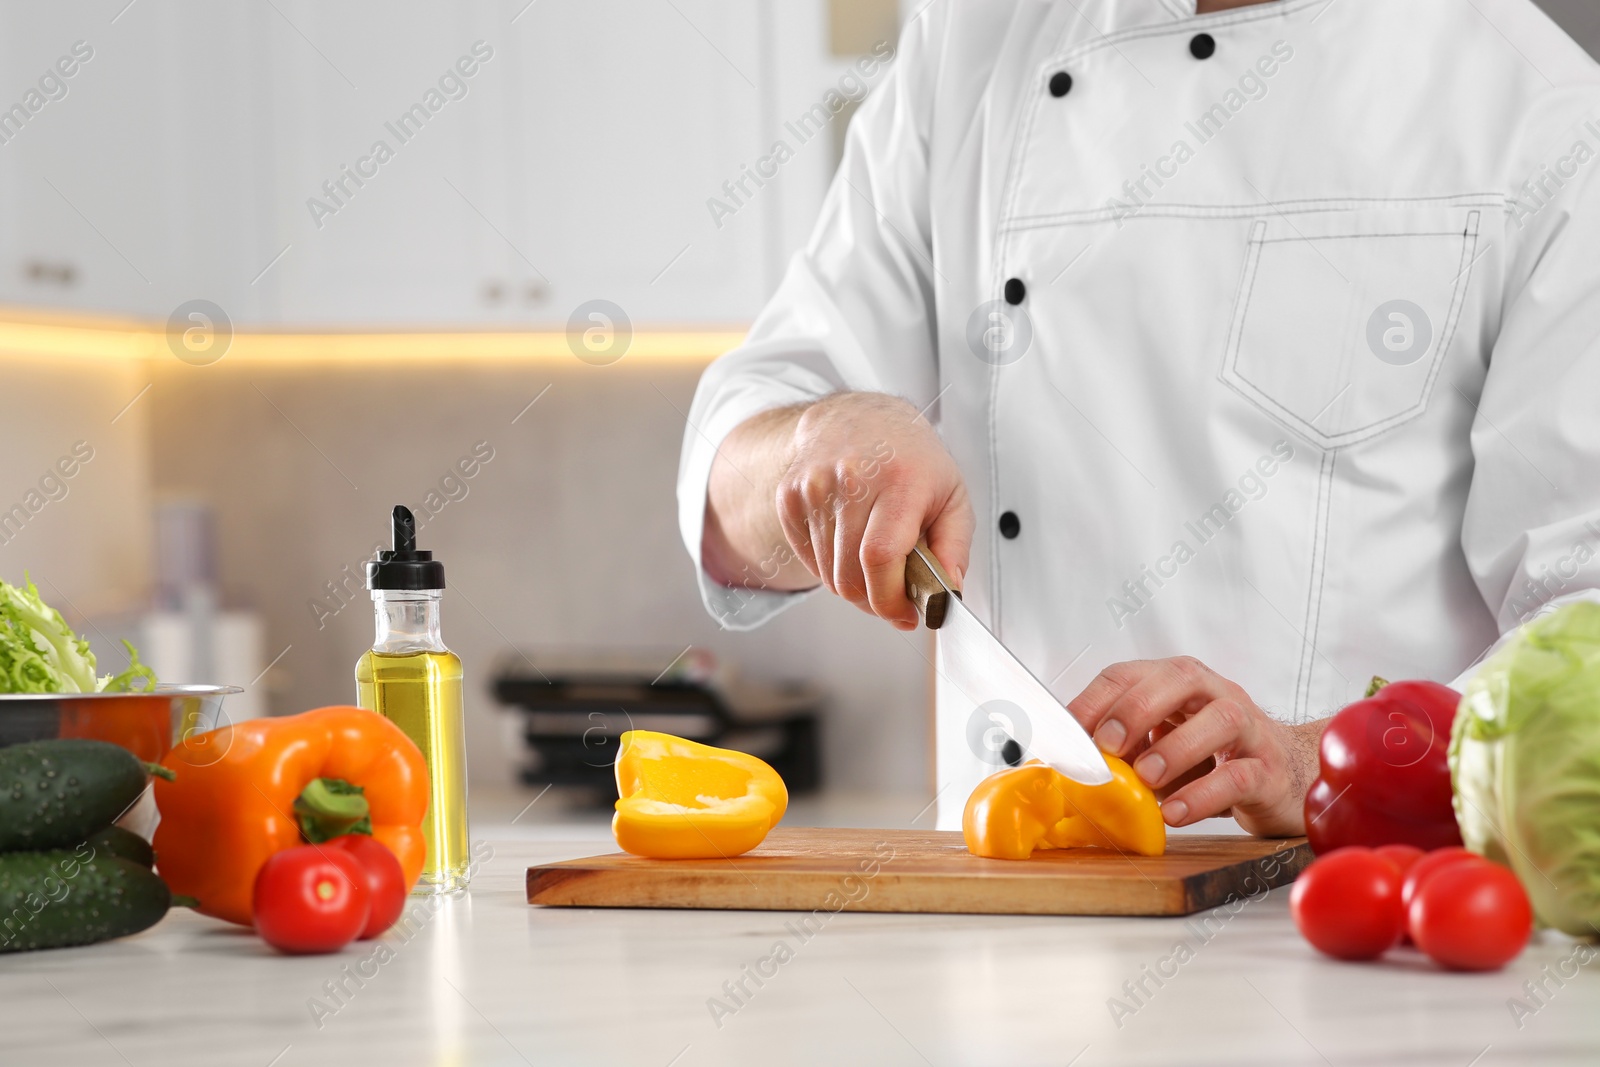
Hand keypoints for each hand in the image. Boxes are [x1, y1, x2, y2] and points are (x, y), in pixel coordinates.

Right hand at [776, 393, 972, 628]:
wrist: (858, 419)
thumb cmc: (911, 461)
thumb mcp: (953, 496)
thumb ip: (955, 549)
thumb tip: (946, 594)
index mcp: (899, 478)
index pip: (880, 557)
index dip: (890, 599)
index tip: (905, 614)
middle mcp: (851, 479)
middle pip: (850, 574)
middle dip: (874, 602)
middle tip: (894, 599)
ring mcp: (813, 487)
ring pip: (828, 574)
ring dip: (854, 586)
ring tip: (875, 568)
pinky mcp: (789, 498)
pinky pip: (809, 560)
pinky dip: (831, 568)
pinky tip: (850, 547)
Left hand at [1066, 657, 1323, 836]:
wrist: (1289, 777)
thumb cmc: (1213, 757)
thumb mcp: (1161, 743)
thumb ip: (1123, 745)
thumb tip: (1068, 762)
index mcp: (1179, 683)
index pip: (1130, 674)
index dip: (1096, 699)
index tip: (1068, 732)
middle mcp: (1216, 695)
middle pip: (1179, 680)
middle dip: (1137, 709)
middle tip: (1109, 745)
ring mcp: (1249, 730)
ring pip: (1219, 721)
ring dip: (1176, 748)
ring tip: (1146, 778)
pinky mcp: (1269, 770)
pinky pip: (1238, 776)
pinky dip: (1203, 796)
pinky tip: (1175, 813)